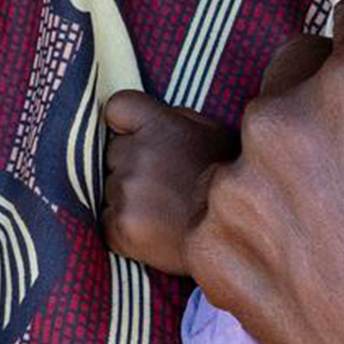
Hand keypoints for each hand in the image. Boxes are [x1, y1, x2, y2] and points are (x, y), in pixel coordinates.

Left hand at [99, 93, 234, 273]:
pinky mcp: (120, 225)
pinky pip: (106, 220)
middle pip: (112, 152)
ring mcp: (127, 191)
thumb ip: (175, 120)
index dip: (124, 123)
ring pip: (108, 187)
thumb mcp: (213, 135)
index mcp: (160, 126)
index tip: (135, 136)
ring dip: (126, 197)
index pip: (118, 107)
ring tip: (161, 211)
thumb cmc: (227, 183)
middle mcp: (139, 155)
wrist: (237, 237)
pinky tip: (151, 231)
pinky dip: (122, 226)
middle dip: (129, 165)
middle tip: (161, 185)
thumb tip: (147, 119)